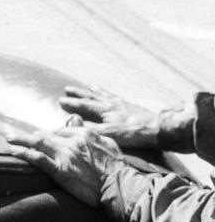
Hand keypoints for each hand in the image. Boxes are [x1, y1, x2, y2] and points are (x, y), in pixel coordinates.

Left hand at [7, 126, 125, 207]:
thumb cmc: (117, 168)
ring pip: (38, 142)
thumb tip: (75, 121)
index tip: (42, 137)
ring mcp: (65, 155)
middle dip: (32, 135)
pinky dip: (23, 153)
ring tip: (10, 138)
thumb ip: (90, 133)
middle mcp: (73, 141)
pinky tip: (13, 151)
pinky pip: (36, 158)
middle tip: (19, 136)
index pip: (62, 131)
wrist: (119, 185)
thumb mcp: (107, 144)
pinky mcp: (59, 169)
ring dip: (21, 139)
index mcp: (86, 134)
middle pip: (47, 135)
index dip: (50, 135)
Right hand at [59, 86, 194, 151]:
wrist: (162, 129)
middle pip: (93, 97)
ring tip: (88, 87)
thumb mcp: (109, 134)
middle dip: (79, 94)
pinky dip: (110, 95)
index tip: (59, 100)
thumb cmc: (136, 133)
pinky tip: (112, 97)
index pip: (84, 106)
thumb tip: (70, 127)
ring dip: (95, 92)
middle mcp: (114, 104)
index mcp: (106, 110)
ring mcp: (124, 104)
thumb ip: (89, 130)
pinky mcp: (134, 108)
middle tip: (67, 88)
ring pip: (105, 95)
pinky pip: (117, 98)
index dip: (72, 104)